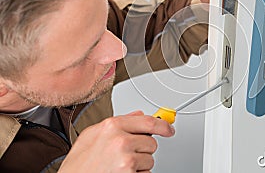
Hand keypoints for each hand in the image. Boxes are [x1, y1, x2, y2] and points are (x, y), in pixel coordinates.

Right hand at [59, 111, 174, 172]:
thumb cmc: (79, 163)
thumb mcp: (92, 135)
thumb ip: (117, 122)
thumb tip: (138, 115)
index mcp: (112, 126)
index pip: (148, 121)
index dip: (163, 126)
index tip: (169, 129)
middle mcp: (121, 141)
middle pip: (151, 142)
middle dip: (143, 149)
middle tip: (125, 155)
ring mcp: (126, 159)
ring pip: (149, 159)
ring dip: (140, 164)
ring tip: (119, 166)